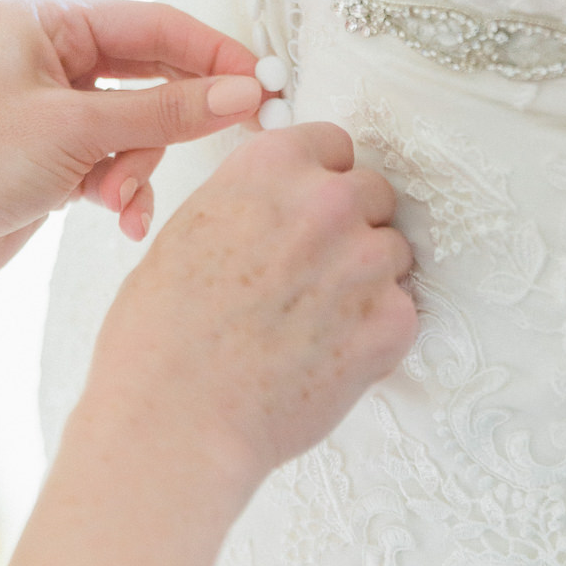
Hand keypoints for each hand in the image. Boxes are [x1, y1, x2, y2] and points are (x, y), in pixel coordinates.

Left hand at [0, 0, 265, 310]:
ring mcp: (57, 108)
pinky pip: (119, 163)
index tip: (265, 83)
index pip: (156, 26)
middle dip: (178, 118)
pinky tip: (120, 218)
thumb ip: (167, 110)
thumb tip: (245, 93)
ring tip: (121, 198)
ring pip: (141, 128)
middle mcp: (54, 56)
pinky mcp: (58, 157)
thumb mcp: (78, 130)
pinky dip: (124, 189)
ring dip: (140, 167)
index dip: (214, 53)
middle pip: (155, 76)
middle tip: (240, 134)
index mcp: (49, 21)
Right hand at [93, 122, 417, 491]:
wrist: (175, 419)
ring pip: (394, 251)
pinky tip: (330, 356)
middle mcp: (326, 201)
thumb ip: (251, 204)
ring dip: (368, 280)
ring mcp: (365, 259)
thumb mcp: (188, 231)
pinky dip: (377, 333)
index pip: (335, 145)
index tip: (313, 210)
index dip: (324, 181)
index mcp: (270, 167)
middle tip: (313, 276)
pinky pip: (404, 310)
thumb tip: (281, 208)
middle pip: (373, 193)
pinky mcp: (392, 321)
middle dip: (351, 228)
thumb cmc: (161, 338)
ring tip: (316, 323)